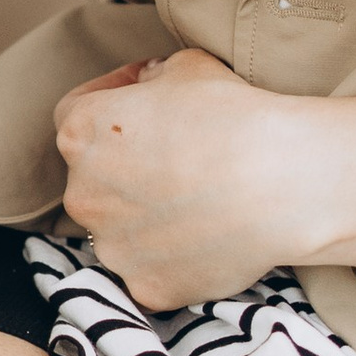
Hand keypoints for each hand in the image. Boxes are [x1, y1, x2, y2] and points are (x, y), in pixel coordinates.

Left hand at [52, 48, 355, 305]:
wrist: (280, 182)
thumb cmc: (233, 115)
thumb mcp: (184, 67)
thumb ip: (150, 78)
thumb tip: (146, 86)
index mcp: (81, 131)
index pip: (75, 115)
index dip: (110, 105)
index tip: (143, 107)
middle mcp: (83, 193)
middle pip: (95, 180)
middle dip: (126, 168)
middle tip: (176, 162)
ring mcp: (112, 247)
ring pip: (120, 231)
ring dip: (145, 219)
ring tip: (196, 204)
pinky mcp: (145, 287)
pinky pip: (150, 270)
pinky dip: (170, 259)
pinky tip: (205, 239)